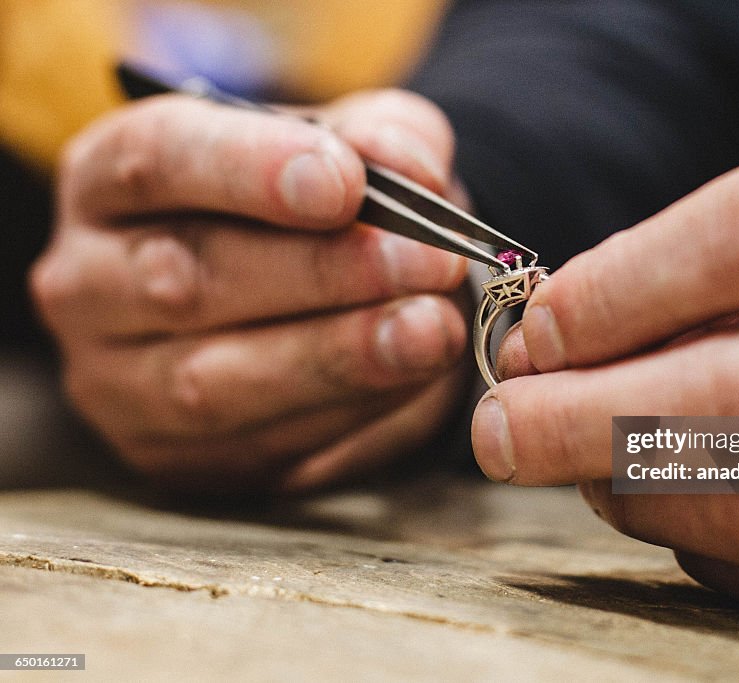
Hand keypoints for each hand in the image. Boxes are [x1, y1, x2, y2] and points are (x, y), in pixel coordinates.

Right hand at [33, 89, 469, 493]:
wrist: (308, 300)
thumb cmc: (316, 208)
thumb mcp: (351, 148)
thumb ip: (384, 141)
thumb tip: (414, 173)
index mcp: (110, 179)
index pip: (156, 160)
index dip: (249, 169)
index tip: (345, 182)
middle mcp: (89, 283)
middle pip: (185, 278)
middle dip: (320, 273)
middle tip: (426, 262)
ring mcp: (118, 383)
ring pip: (212, 383)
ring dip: (337, 358)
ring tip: (431, 331)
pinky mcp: (171, 458)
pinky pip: (259, 448)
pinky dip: (347, 416)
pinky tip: (414, 382)